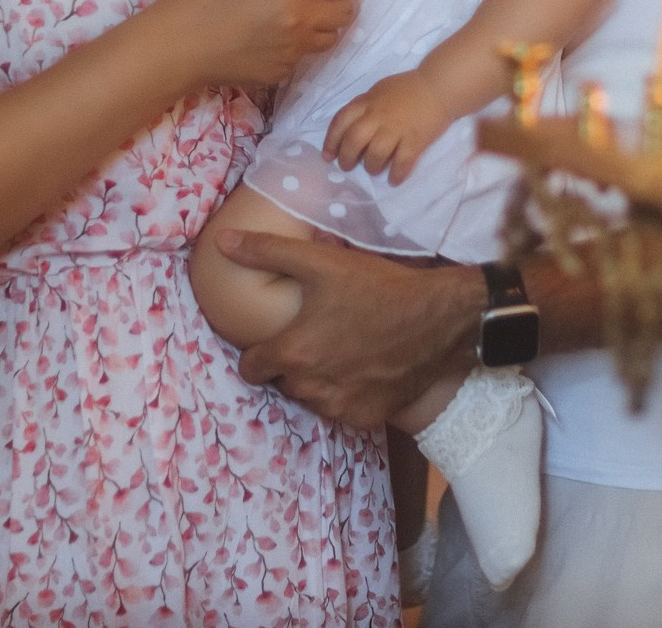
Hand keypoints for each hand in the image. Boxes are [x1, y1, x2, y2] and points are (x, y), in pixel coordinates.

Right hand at [157, 0, 358, 88]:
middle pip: (347, 11)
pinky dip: (298, 43)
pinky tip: (274, 34)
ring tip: (301, 12)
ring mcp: (292, 51)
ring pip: (331, 37)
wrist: (178, 44)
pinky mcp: (280, 72)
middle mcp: (301, 20)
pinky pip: (303, 55)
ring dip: (324, 22)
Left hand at [217, 229, 481, 428]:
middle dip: (291, 364)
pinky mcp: (367, 418)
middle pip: (282, 382)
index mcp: (293, 352)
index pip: (251, 367)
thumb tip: (222, 243)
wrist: (439, 318)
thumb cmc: (377, 287)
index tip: (274, 338)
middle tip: (314, 338)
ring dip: (318, 380)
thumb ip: (266, 252)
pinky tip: (363, 367)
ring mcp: (341, 407)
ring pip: (311, 398)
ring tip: (341, 350)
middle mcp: (311, 387)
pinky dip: (348, 394)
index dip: (258, 353)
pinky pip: (343, 410)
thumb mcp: (321, 262)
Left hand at [325, 71, 452, 182]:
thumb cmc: (408, 88)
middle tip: (347, 167)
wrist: (438, 86)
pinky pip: (402, 162)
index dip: (331, 141)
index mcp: (366, 102)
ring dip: (371, 166)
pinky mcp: (415, 140)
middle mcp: (378, 116)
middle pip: (353, 141)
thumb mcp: (379, 90)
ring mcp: (396, 129)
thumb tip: (352, 125)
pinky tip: (394, 180)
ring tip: (373, 170)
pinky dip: (396, 174)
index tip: (328, 156)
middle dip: (346, 158)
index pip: (340, 122)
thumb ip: (364, 106)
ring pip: (375, 154)